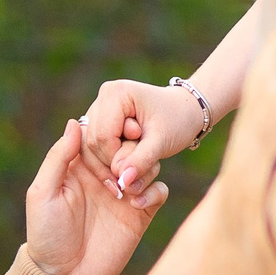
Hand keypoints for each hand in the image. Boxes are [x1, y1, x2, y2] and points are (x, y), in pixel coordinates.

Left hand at [26, 119, 165, 274]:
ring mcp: (124, 194)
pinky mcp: (140, 214)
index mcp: (80, 165)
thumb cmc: (46, 235)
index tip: (114, 135)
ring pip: (148, 164)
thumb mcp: (43, 193)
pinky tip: (135, 205)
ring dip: (143, 170)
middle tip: (121, 166)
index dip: (110, 130)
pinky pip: (159, 191)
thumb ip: (58, 157)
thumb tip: (75, 122)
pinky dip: (153, 192)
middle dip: (131, 149)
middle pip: (130, 145)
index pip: (102, 134)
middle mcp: (104, 175)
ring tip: (127, 189)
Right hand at [81, 78, 207, 199]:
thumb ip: (141, 161)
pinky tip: (126, 164)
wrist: (185, 112)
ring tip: (134, 164)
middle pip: (93, 142)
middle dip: (112, 162)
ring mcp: (99, 106)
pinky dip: (107, 160)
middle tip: (139, 166)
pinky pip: (93, 146)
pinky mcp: (99, 118)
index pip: (103, 137)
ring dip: (109, 163)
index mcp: (116, 93)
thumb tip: (122, 181)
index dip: (117, 159)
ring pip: (90, 146)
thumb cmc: (177, 121)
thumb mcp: (162, 142)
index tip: (140, 165)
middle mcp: (103, 95)